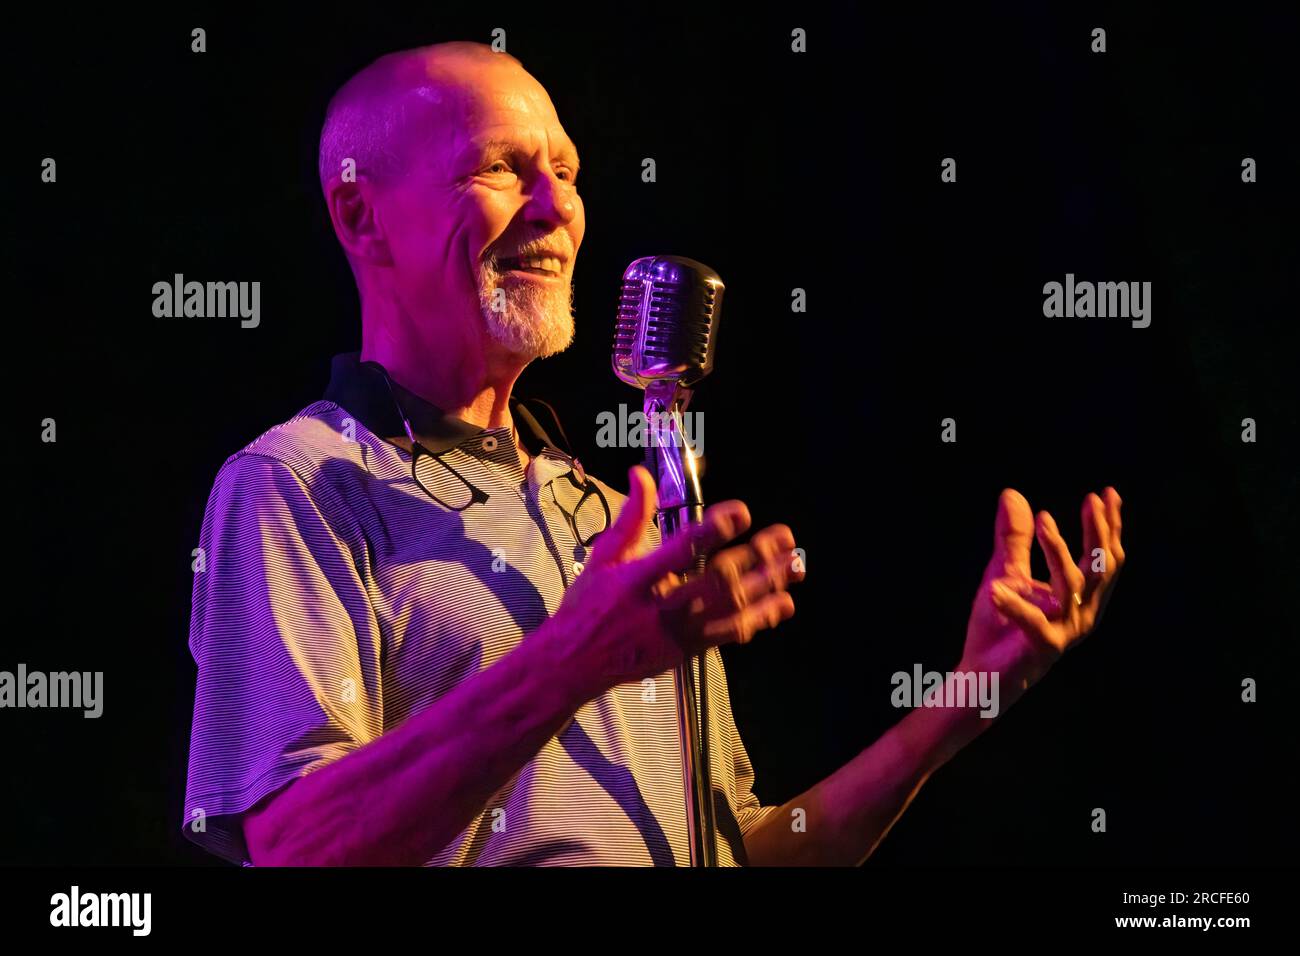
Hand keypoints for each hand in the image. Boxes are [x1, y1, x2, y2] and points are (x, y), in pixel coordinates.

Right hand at [540, 465, 802, 701]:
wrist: (573, 663)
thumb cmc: (587, 605)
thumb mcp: (602, 557)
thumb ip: (630, 517)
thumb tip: (641, 474)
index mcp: (635, 579)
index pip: (680, 550)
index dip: (713, 531)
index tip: (741, 512)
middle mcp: (660, 607)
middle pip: (717, 580)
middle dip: (755, 557)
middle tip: (785, 537)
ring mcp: (677, 633)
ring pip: (731, 608)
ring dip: (767, 586)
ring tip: (795, 565)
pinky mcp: (687, 651)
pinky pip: (730, 634)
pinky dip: (760, 619)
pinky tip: (783, 603)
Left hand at [960, 487, 1124, 694]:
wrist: (981, 676)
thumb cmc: (999, 626)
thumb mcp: (1006, 572)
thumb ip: (1015, 538)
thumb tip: (1013, 494)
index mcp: (1080, 597)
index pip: (1105, 558)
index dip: (1110, 526)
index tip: (1107, 493)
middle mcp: (1081, 614)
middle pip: (1102, 569)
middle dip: (1099, 532)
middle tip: (1092, 499)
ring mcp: (1065, 632)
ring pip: (1073, 585)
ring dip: (1059, 550)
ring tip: (1042, 519)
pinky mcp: (1042, 649)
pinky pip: (1032, 621)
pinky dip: (1014, 603)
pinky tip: (993, 588)